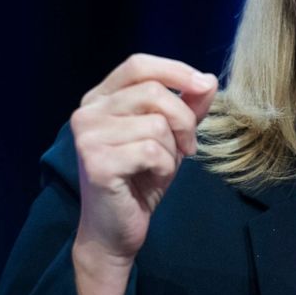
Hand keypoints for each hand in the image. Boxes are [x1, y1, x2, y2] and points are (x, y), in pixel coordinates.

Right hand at [70, 53, 218, 263]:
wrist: (117, 230)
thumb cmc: (142, 179)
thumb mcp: (171, 136)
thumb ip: (187, 106)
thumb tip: (208, 79)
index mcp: (101, 99)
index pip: (138, 65)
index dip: (175, 70)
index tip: (204, 85)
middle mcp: (87, 112)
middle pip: (153, 92)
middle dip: (184, 120)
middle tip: (188, 146)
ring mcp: (87, 136)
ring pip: (156, 123)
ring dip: (172, 149)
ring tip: (161, 166)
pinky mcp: (96, 162)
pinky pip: (151, 151)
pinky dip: (164, 167)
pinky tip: (152, 178)